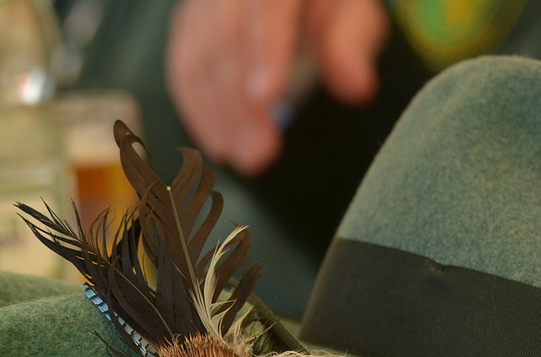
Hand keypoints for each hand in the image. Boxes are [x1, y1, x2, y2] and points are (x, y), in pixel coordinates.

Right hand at [167, 0, 387, 175]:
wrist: (294, 4)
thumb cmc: (327, 9)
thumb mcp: (353, 18)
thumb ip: (351, 46)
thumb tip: (358, 86)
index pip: (266, 8)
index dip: (264, 53)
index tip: (265, 100)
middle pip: (225, 38)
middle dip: (239, 101)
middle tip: (259, 151)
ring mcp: (202, 4)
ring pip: (198, 59)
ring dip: (219, 115)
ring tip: (246, 157)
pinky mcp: (187, 28)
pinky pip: (183, 71)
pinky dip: (200, 112)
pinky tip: (221, 144)